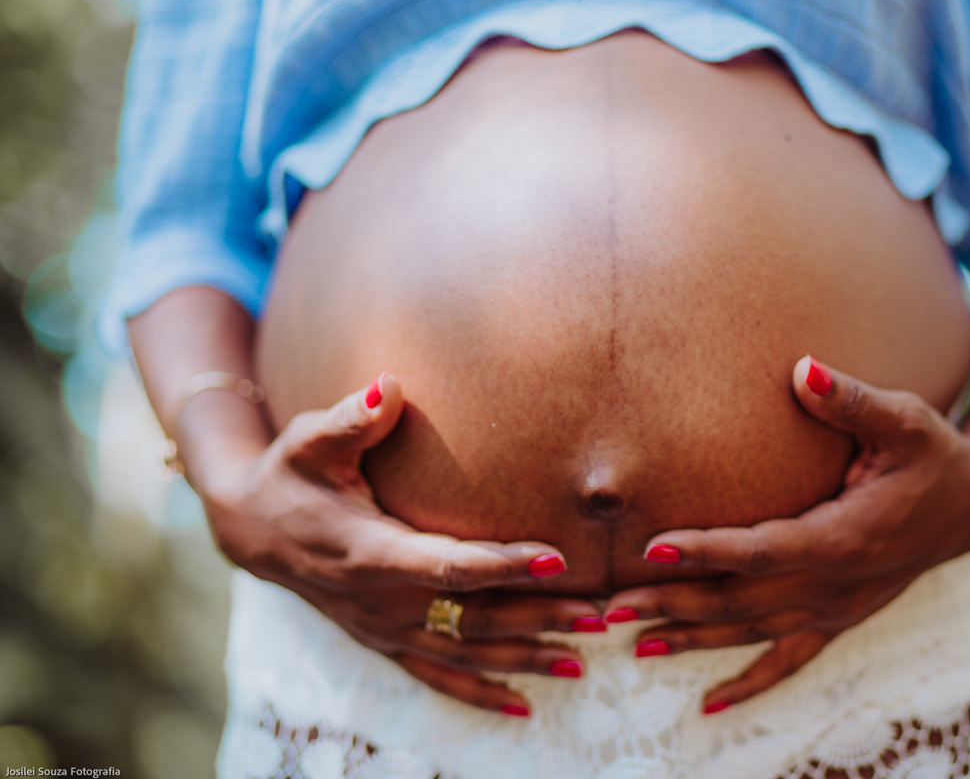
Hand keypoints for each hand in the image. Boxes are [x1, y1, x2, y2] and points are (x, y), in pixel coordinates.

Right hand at [193, 374, 603, 715]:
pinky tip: (524, 705)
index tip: (558, 558)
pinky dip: (479, 693)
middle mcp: (379, 602)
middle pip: (470, 618)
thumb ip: (351, 419)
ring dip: (522, 659)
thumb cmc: (290, 474)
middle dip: (536, 616)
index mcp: (368, 551)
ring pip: (462, 655)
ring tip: (582, 660)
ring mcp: (381, 630)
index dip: (503, 565)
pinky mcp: (383, 642)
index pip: (447, 564)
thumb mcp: (309, 441)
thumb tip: (390, 384)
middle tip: (599, 612)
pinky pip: (436, 677)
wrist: (249, 529)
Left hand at [604, 356, 969, 713]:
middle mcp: (836, 585)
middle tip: (611, 606)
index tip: (652, 547)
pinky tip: (710, 704)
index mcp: (845, 537)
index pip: (762, 548)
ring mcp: (836, 610)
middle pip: (742, 600)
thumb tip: (803, 368)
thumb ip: (852, 399)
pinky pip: (788, 663)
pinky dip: (749, 683)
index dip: (707, 550)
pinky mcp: (838, 621)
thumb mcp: (906, 420)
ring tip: (634, 643)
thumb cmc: (931, 455)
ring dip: (694, 639)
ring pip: (753, 633)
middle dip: (676, 602)